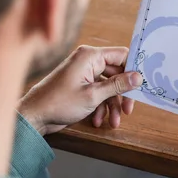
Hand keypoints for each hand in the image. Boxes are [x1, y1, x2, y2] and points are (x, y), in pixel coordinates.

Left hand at [19, 45, 141, 135]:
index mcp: (90, 56)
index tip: (143, 85)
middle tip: (129, 110)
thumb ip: (118, 85)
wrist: (34, 116)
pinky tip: (98, 120)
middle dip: (123, 94)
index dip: (133, 69)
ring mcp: (84, 74)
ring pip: (109, 86)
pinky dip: (101, 106)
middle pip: (117, 73)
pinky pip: (99, 92)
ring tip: (113, 122)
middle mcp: (88, 61)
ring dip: (113, 105)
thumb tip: (138, 77)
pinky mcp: (80, 85)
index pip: (121, 55)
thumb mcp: (93, 95)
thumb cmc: (59, 102)